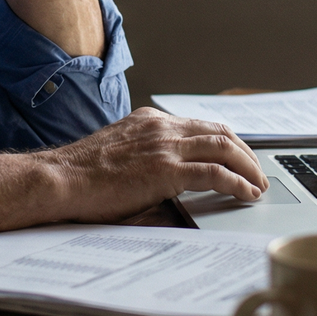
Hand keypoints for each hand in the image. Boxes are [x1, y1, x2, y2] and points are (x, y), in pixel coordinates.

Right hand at [0, 108, 268, 255]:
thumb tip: (174, 185)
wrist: (58, 180)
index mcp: (149, 121)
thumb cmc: (80, 177)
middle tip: (258, 172)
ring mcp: (165, 145)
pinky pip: (215, 173)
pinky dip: (237, 182)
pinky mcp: (165, 169)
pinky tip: (247, 194)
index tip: (239, 155)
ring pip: (225, 148)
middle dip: (246, 152)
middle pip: (220, 132)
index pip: (200, 125)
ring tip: (259, 185)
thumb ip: (147, 161)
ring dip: (248, 167)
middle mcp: (161, 126)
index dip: (226, 141)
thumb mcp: (119, 157)